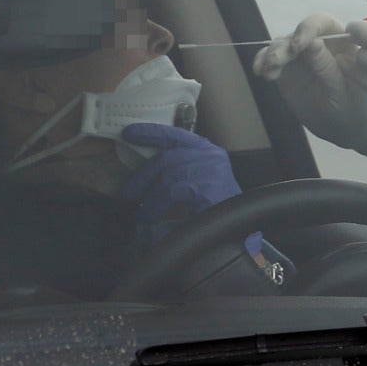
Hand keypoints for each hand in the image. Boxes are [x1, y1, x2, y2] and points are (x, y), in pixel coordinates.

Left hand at [122, 123, 291, 281]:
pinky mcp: (210, 188)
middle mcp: (212, 156)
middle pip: (167, 158)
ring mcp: (213, 171)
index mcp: (207, 151)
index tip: (128, 133)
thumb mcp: (194, 185)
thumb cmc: (215, 211)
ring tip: (144, 214)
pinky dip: (159, 207)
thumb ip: (174, 175)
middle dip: (143, 176)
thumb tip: (141, 180)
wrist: (237, 232)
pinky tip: (153, 220)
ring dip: (151, 198)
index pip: (175, 135)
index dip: (150, 132)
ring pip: (168, 176)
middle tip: (129, 194)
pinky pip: (173, 192)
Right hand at [252, 12, 366, 163]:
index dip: (309, 29)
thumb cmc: (351, 106)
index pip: (323, 24)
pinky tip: (259, 71)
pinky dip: (262, 61)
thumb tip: (313, 42)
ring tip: (266, 72)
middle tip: (275, 62)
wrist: (341, 124)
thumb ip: (328, 67)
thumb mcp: (343, 90)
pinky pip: (270, 58)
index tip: (298, 46)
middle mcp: (318, 42)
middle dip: (284, 46)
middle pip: (297, 33)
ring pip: (281, 44)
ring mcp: (300, 54)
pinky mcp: (286, 67)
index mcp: (340, 42)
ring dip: (271, 55)